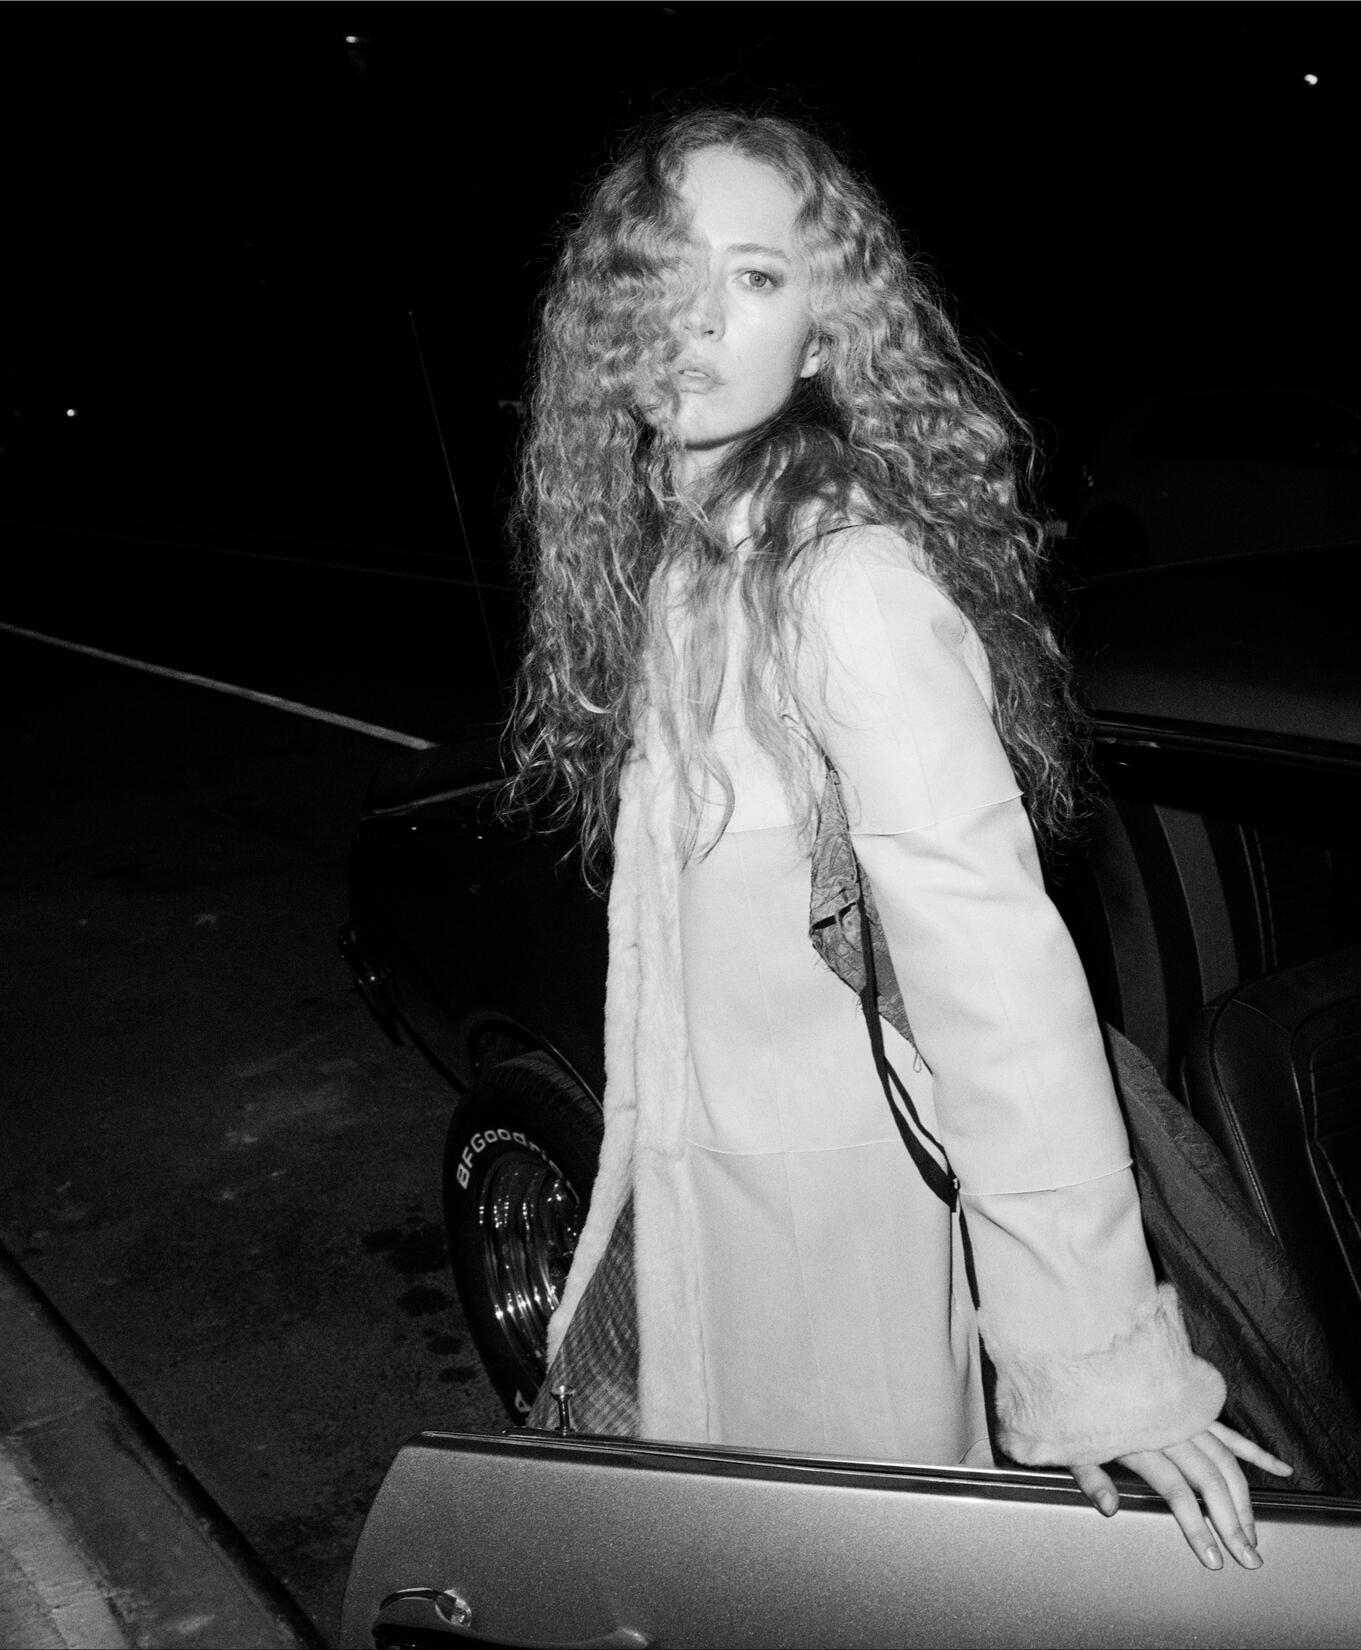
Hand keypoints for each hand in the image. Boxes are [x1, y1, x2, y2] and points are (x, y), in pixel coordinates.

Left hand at [1069, 1422, 1292, 1568]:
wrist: (1075, 1350)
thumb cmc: (1070, 1402)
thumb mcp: (1067, 1440)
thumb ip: (1089, 1476)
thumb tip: (1109, 1508)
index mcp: (1138, 1437)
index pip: (1178, 1491)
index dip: (1197, 1528)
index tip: (1213, 1559)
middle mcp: (1166, 1424)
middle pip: (1210, 1478)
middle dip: (1232, 1521)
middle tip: (1249, 1557)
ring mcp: (1182, 1413)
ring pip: (1225, 1457)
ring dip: (1243, 1497)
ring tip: (1254, 1532)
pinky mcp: (1191, 1403)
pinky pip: (1227, 1429)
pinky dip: (1253, 1450)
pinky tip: (1280, 1469)